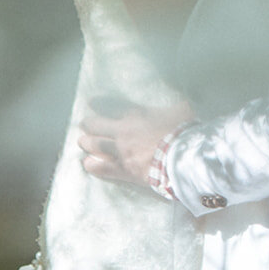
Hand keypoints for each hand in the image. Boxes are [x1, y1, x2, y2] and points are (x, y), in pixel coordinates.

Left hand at [77, 97, 193, 189]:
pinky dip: (94, 166)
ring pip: (96, 145)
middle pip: (97, 125)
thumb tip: (185, 99)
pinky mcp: (124, 170)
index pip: (111, 105)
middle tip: (84, 124)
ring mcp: (121, 151)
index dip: (99, 103)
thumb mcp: (182, 109)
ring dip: (88, 143)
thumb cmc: (183, 130)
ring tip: (82, 142)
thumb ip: (178, 103)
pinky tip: (87, 164)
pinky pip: (104, 168)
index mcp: (136, 113)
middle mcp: (123, 131)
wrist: (181, 158)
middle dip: (89, 124)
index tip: (91, 102)